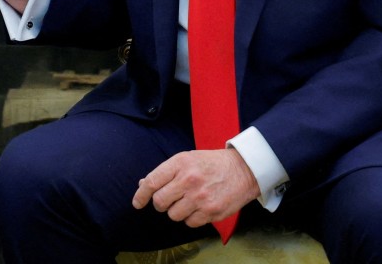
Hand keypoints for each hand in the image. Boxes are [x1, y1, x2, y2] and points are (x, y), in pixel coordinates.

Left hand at [132, 149, 259, 227]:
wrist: (244, 169)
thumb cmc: (211, 164)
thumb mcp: (187, 159)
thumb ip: (165, 172)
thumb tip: (142, 184)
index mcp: (180, 163)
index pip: (152, 182)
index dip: (141, 195)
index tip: (137, 203)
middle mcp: (188, 180)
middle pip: (159, 202)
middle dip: (160, 203)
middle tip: (168, 200)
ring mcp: (200, 197)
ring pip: (173, 215)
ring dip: (177, 211)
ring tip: (188, 201)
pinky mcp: (211, 211)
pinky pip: (190, 223)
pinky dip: (191, 218)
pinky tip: (199, 207)